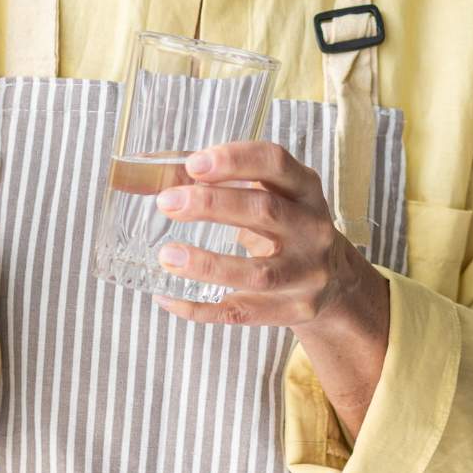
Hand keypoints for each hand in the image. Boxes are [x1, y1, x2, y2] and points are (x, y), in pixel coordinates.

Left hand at [151, 140, 386, 333]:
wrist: (334, 278)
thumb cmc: (283, 224)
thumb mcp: (265, 193)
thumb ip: (211, 179)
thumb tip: (138, 172)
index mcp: (304, 188)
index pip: (274, 163)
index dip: (234, 160)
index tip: (194, 163)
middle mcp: (313, 228)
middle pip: (264, 212)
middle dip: (212, 204)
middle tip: (166, 203)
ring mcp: (307, 273)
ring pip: (257, 272)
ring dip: (208, 264)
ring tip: (166, 255)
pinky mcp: (295, 309)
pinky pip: (243, 312)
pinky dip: (201, 308)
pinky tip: (169, 297)